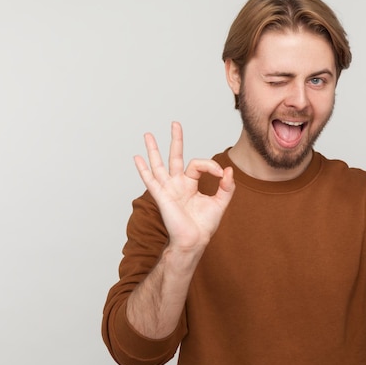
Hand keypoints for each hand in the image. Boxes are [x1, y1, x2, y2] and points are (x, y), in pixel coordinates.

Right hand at [134, 122, 234, 260]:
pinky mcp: (162, 196)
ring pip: (159, 165)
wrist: (194, 241)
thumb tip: (228, 169)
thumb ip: (227, 186)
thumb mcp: (221, 203)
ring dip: (153, 150)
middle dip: (175, 140)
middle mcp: (178, 184)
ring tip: (148, 135)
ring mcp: (168, 189)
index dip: (211, 165)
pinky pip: (150, 180)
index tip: (221, 173)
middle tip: (175, 123)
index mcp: (190, 184)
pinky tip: (137, 158)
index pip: (198, 165)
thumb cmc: (204, 226)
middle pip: (175, 157)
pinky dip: (143, 169)